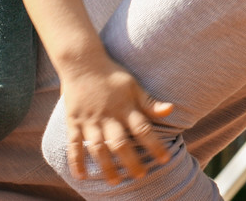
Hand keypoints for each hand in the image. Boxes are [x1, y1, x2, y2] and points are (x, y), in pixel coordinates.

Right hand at [60, 53, 174, 184]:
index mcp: (125, 107)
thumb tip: (171, 110)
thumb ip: (150, 102)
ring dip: (106, 166)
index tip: (165, 158)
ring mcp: (89, 121)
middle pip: (120, 144)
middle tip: (140, 176)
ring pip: (98, 148)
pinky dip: (76, 161)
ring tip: (115, 181)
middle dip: (131, 161)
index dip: (155, 144)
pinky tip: (81, 176)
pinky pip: (73, 145)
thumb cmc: (112, 75)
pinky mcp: (73, 122)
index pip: (143, 129)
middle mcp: (107, 116)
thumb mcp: (134, 85)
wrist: (82, 62)